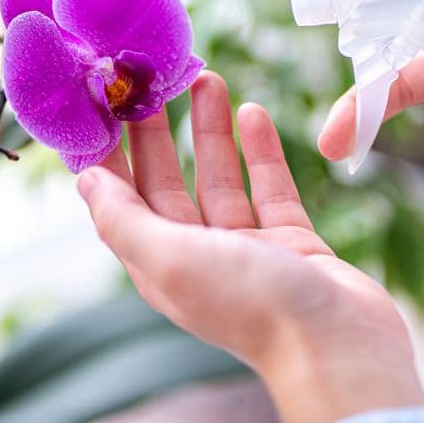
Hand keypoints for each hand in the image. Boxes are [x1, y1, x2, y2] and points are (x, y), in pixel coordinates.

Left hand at [78, 71, 423, 422]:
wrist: (340, 344)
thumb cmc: (251, 307)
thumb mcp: (170, 260)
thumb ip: (123, 220)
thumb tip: (84, 181)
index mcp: (160, 265)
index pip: (122, 201)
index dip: (110, 155)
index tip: (104, 105)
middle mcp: (198, 257)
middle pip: (167, 184)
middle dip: (158, 132)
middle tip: (153, 79)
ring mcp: (247, 250)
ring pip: (220, 179)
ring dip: (210, 131)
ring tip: (207, 78)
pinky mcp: (291, 243)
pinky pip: (270, 188)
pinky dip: (261, 152)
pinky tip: (253, 112)